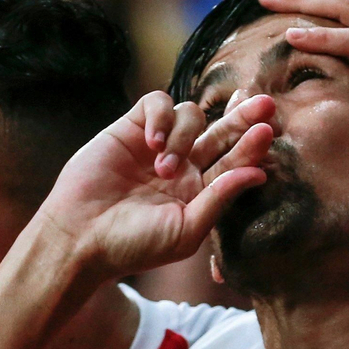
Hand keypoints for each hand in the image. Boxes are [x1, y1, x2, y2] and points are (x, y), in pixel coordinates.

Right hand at [34, 90, 274, 281]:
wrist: (81, 238)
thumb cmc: (133, 245)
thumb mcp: (185, 230)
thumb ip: (219, 198)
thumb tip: (258, 173)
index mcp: (201, 191)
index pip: (235, 160)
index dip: (252, 145)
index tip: (268, 132)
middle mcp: (184, 165)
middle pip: (222, 130)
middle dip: (243, 116)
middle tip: (264, 104)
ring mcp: (158, 145)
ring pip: (191, 115)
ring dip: (184, 137)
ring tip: (162, 168)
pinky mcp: (130, 128)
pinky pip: (157, 102)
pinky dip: (160, 115)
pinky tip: (152, 142)